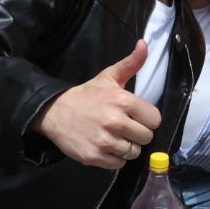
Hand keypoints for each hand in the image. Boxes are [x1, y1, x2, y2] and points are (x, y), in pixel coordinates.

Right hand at [33, 41, 160, 168]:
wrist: (54, 112)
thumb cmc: (86, 95)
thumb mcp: (108, 76)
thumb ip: (131, 63)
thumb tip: (145, 44)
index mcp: (123, 101)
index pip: (155, 119)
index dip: (147, 119)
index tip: (136, 116)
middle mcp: (115, 122)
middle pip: (146, 137)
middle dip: (137, 133)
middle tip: (124, 127)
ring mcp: (105, 141)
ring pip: (133, 152)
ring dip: (127, 147)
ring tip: (114, 137)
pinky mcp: (95, 157)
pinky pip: (119, 164)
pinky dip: (115, 158)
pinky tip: (105, 146)